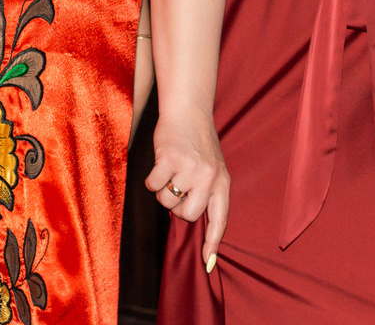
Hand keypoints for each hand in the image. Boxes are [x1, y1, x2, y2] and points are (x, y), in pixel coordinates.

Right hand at [146, 107, 229, 271]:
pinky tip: (160, 164)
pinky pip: (153, 185)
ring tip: (171, 171)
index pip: (220, 219)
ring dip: (163, 190)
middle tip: (178, 186)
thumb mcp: (213, 168)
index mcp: (222, 182)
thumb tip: (193, 220)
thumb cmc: (198, 143)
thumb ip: (207, 193)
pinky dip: (152, 178)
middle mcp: (209, 177)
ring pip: (167, 201)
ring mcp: (190, 169)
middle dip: (177, 206)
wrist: (188, 111)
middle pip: (188, 215)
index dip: (213, 242)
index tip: (208, 263)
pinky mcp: (170, 159)